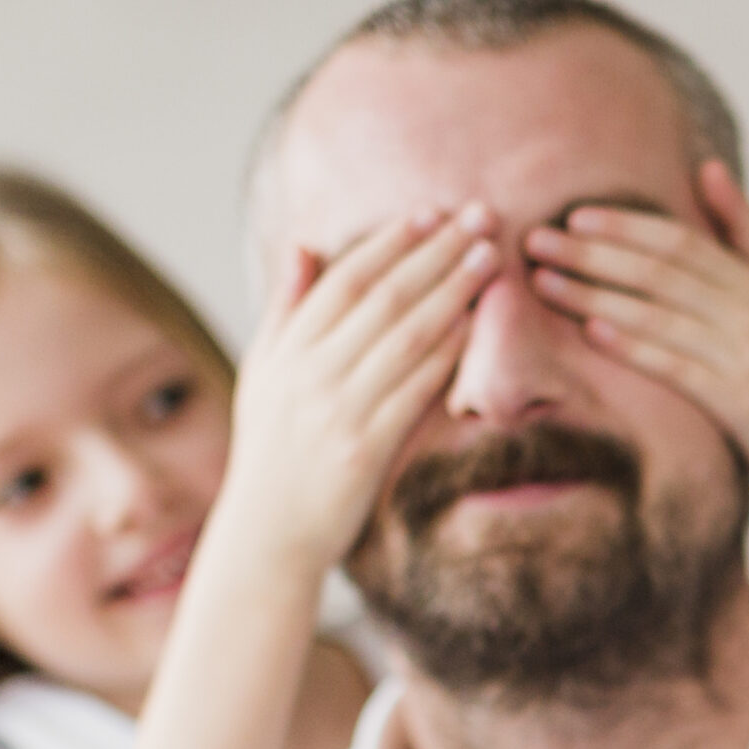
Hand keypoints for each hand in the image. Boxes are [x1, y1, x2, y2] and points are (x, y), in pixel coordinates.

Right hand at [214, 207, 499, 570]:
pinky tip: (473, 327)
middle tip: (480, 218)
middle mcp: (312, 372)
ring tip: (488, 260)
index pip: (346, 278)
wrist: (268, 536)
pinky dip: (443, 356)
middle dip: (437, 253)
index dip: (393, 241)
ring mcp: (339, 409)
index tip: (433, 213)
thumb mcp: (261, 374)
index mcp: (289, 349)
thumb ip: (285, 310)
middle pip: (385, 296)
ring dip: (452, 292)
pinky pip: (413, 391)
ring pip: (405, 336)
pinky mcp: (365, 448)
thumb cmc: (269, 454)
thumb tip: (304, 246)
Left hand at [523, 161, 748, 494]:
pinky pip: (675, 368)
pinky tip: (591, 332)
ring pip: (658, 316)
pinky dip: (632, 348)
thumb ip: (741, 227)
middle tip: (538, 241)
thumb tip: (707, 165)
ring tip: (545, 283)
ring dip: (595, 296)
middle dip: (594, 254)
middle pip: (659, 272)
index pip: (679, 242)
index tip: (574, 216)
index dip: (625, 226)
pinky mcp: (737, 400)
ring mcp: (743, 355)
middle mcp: (748, 311)